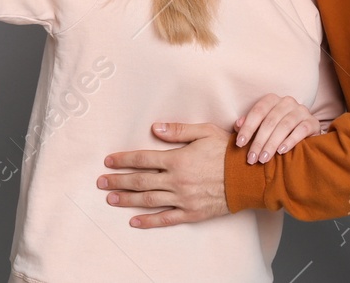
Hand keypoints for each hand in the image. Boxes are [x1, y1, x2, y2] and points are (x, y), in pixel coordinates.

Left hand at [97, 122, 229, 227]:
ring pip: (148, 200)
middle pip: (140, 181)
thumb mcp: (205, 132)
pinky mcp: (192, 212)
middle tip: (100, 182)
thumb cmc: (228, 152)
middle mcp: (176, 180)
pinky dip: (149, 220)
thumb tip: (155, 127)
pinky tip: (134, 221)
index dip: (124, 160)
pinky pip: (166, 218)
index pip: (143, 159)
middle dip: (118, 180)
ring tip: (110, 198)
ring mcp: (183, 199)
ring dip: (127, 199)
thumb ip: (178, 130)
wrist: (249, 178)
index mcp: (177, 159)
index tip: (108, 161)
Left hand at [233, 93, 317, 163]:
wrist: (306, 131)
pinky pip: (301, 130)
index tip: (239, 143)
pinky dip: (290, 141)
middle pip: (270, 121)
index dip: (247, 127)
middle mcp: (287, 101)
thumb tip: (237, 125)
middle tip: (252, 158)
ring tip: (264, 158)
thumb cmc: (278, 128)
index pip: (257, 112)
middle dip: (259, 141)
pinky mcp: (313, 122)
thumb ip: (249, 124)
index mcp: (273, 99)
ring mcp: (301, 110)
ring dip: (272, 144)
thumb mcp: (263, 124)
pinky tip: (281, 151)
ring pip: (284, 126)